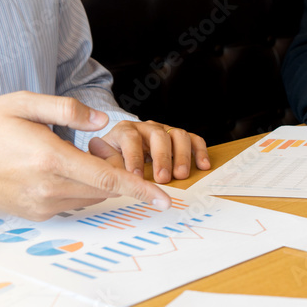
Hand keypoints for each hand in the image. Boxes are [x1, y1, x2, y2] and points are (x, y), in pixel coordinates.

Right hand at [0, 92, 171, 220]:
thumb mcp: (24, 103)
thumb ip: (67, 110)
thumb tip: (103, 122)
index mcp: (51, 159)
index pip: (109, 179)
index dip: (141, 189)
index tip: (166, 200)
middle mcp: (49, 187)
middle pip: (104, 190)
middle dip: (120, 177)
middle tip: (108, 156)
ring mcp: (42, 204)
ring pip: (90, 197)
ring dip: (96, 182)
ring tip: (72, 158)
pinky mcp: (37, 214)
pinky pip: (72, 204)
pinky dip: (78, 189)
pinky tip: (60, 171)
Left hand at [93, 120, 209, 182]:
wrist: (121, 150)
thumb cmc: (113, 160)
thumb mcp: (103, 161)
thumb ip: (105, 164)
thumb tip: (110, 174)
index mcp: (124, 130)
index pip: (130, 138)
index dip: (134, 157)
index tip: (136, 177)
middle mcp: (146, 127)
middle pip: (158, 135)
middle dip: (162, 158)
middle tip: (163, 178)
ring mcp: (165, 131)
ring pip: (178, 135)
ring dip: (182, 156)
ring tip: (181, 175)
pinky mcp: (179, 138)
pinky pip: (194, 139)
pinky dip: (200, 151)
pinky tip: (203, 166)